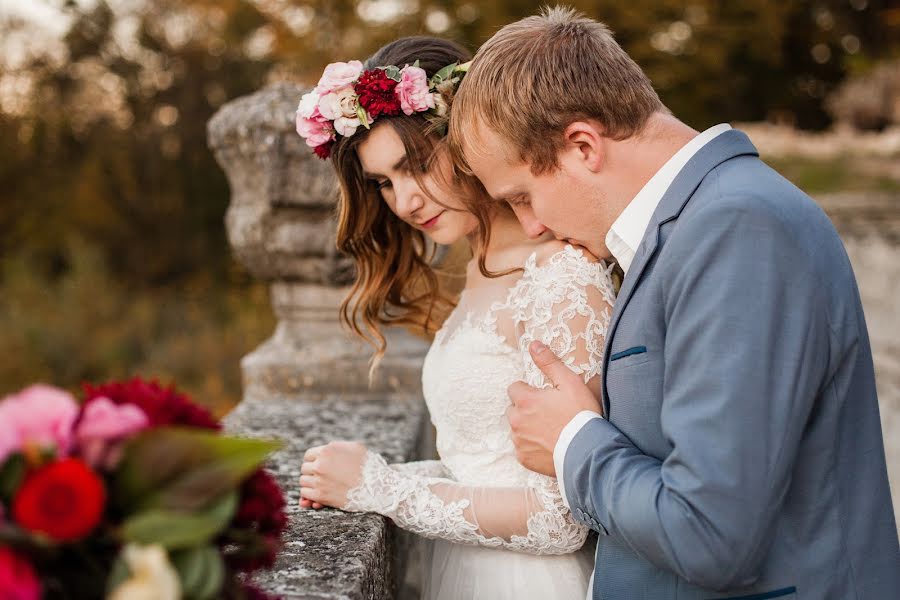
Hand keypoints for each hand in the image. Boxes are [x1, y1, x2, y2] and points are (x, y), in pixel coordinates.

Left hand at [298, 441, 367, 509]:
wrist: (376, 487)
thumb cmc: (368, 466)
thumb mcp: (354, 447)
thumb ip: (336, 447)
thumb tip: (323, 451)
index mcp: (328, 450)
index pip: (308, 455)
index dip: (313, 461)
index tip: (317, 466)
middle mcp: (321, 464)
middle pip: (304, 468)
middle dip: (311, 473)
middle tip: (320, 477)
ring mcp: (319, 480)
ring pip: (303, 481)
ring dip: (310, 484)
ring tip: (320, 485)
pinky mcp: (321, 495)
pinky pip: (305, 493)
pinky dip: (309, 495)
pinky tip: (317, 494)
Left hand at [507, 341, 602, 475]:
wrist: (588, 452)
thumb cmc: (581, 416)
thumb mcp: (569, 383)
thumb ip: (549, 363)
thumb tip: (534, 345)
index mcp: (524, 401)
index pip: (514, 388)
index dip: (529, 391)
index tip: (544, 397)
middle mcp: (516, 421)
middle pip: (514, 409)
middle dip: (526, 409)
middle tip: (549, 414)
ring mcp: (519, 441)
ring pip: (517, 429)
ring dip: (528, 427)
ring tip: (551, 430)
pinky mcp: (524, 458)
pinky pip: (522, 448)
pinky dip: (531, 446)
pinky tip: (549, 445)